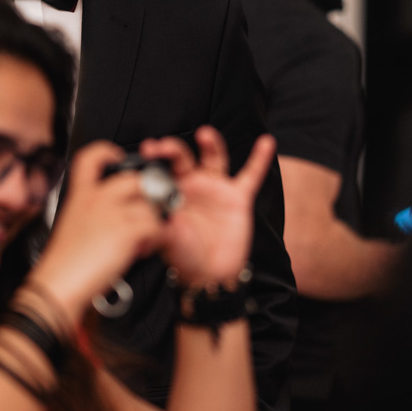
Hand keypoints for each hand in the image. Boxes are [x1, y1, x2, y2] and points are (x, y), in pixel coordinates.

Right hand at [30, 140, 167, 315]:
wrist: (59, 284)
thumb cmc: (64, 263)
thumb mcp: (71, 224)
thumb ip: (91, 211)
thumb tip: (113, 213)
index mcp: (80, 194)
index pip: (92, 157)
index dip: (108, 151)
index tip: (117, 156)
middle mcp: (96, 198)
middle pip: (135, 179)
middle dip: (147, 197)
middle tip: (146, 214)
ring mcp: (112, 212)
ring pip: (150, 205)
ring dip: (153, 223)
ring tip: (142, 241)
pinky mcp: (126, 231)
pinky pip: (156, 226)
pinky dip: (156, 239)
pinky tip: (143, 249)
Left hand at [140, 128, 275, 289]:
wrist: (210, 276)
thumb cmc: (183, 257)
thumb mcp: (166, 236)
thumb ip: (158, 217)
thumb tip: (145, 203)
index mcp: (170, 192)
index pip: (160, 169)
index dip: (152, 160)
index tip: (146, 152)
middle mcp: (191, 185)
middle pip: (181, 158)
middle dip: (171, 149)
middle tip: (161, 146)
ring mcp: (215, 189)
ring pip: (213, 158)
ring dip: (210, 144)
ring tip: (204, 134)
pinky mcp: (238, 198)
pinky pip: (250, 175)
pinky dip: (259, 159)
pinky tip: (266, 142)